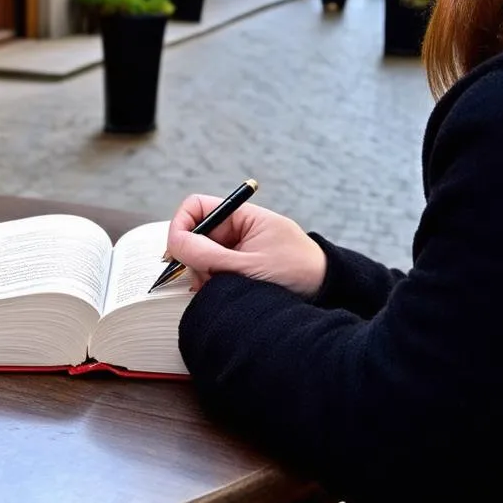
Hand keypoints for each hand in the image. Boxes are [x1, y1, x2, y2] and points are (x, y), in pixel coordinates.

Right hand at [166, 194, 327, 297]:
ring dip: (204, 273)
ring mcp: (238, 249)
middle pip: (196, 234)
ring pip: (203, 256)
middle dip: (194, 257)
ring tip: (223, 288)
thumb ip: (209, 255)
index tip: (177, 250)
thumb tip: (174, 244)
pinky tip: (225, 294)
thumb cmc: (298, 273)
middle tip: (205, 278)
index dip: (182, 225)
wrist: (329, 294)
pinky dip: (212, 283)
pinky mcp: (240, 268)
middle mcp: (239, 230)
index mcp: (243, 217)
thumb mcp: (248, 266)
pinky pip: (214, 271)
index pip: (198, 207)